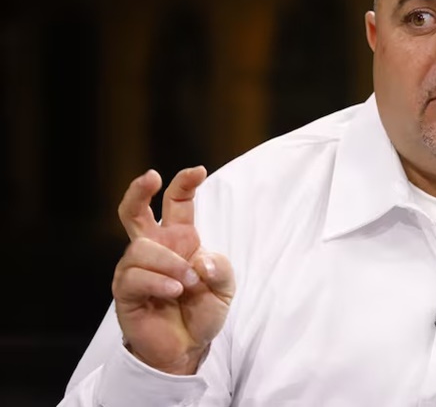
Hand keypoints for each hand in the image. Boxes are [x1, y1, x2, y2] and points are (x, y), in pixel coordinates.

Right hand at [112, 167, 234, 373]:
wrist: (187, 348)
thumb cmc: (202, 311)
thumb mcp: (225, 288)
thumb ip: (220, 268)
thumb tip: (200, 260)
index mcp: (179, 239)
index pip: (177, 202)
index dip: (184, 183)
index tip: (198, 171)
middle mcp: (154, 249)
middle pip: (134, 211)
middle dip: (138, 189)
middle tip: (151, 177)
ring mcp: (135, 269)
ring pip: (141, 249)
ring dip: (170, 265)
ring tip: (187, 285)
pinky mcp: (125, 292)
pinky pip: (134, 277)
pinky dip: (158, 282)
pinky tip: (174, 292)